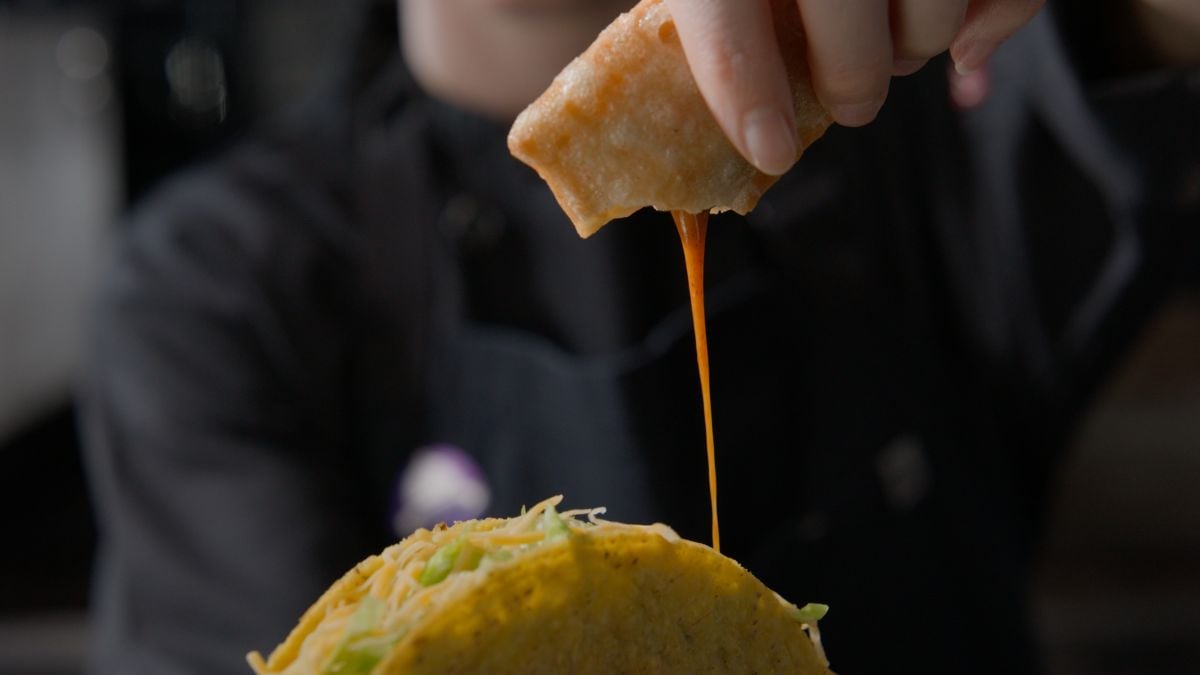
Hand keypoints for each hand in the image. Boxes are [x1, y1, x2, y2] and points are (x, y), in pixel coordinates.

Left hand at [663, 0, 1044, 174]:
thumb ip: (724, 4)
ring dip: (921, 42)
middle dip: (850, 76)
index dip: (746, 90)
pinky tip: (971, 43)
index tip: (770, 148)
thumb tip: (750, 104)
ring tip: (899, 50)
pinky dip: (1002, 15)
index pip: (730, 10)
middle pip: (842, 0)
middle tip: (851, 103)